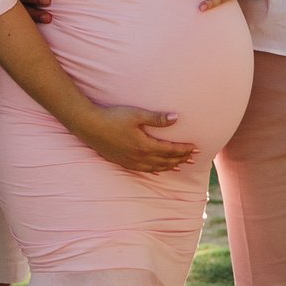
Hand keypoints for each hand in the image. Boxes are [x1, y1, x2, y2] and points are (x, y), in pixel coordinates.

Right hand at [77, 101, 198, 176]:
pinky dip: (155, 170)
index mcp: (144, 145)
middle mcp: (139, 157)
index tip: (196, 148)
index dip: (184, 149)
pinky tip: (159, 169)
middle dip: (181, 159)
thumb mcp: (136, 115)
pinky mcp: (123, 162)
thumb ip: (157, 118)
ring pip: (156, 167)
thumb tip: (176, 118)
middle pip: (165, 161)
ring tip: (181, 165)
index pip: (170, 150)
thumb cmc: (113, 117)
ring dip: (170, 166)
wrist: (90, 126)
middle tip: (194, 157)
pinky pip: (144, 170)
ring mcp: (130, 161)